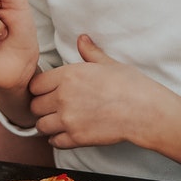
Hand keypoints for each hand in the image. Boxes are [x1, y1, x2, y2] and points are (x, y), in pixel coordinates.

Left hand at [29, 34, 180, 152]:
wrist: (145, 111)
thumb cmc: (130, 85)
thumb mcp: (108, 63)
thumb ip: (90, 53)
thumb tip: (82, 39)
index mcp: (68, 75)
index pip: (35, 84)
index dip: (41, 88)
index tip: (47, 91)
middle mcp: (63, 97)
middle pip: (35, 105)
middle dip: (42, 107)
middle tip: (53, 107)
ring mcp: (69, 119)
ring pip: (41, 125)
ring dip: (48, 124)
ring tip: (58, 121)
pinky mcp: (77, 138)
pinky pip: (54, 141)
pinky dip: (58, 139)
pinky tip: (66, 134)